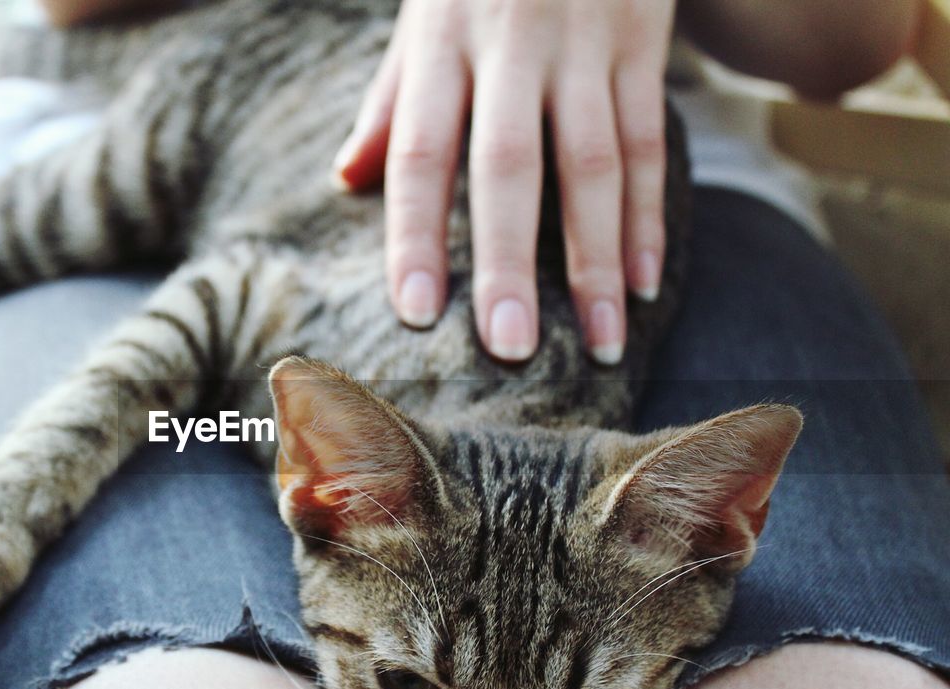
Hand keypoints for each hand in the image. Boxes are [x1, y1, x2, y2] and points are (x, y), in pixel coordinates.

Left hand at [335, 0, 676, 363]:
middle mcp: (510, 43)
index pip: (419, 151)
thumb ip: (391, 96)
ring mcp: (584, 40)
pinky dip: (648, 216)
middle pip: (507, 167)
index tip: (416, 312)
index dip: (415, 234)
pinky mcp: (643, 38)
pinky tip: (644, 283)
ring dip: (598, 260)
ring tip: (601, 342)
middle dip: (510, 263)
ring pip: (593, 163)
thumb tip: (345, 178)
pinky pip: (649, 138)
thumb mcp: (423, 13)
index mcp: (440, 41)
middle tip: (510, 349)